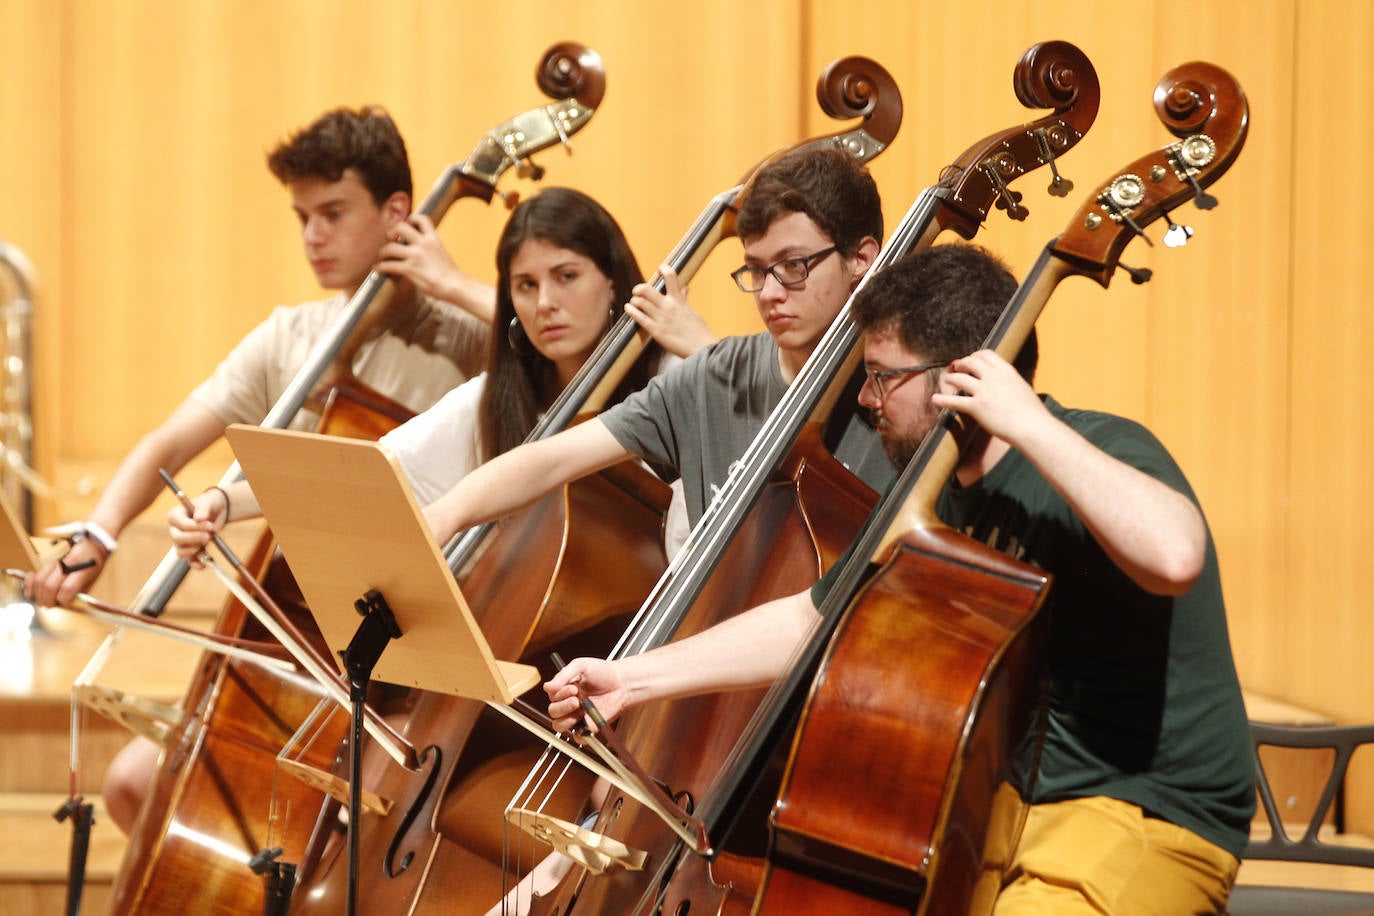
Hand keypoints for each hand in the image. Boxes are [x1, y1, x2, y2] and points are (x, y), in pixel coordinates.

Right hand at [25, 536, 106, 607]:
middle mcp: (68, 564)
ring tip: (43, 601)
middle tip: (49, 605)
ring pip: (41, 580)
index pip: (68, 587)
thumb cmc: (93, 565)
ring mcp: (57, 562)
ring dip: (39, 594)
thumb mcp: (93, 580)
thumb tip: (64, 604)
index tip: (65, 602)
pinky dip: (30, 583)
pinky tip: (30, 592)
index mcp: (83, 570)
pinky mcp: (49, 561)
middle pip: (50, 585)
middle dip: (48, 599)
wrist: (92, 547)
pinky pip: (35, 573)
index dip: (64, 599)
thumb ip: (79, 592)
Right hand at [166, 489, 226, 566]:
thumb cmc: (209, 504)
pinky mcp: (191, 550)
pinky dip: (196, 564)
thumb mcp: (207, 502)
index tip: (209, 526)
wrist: (216, 510)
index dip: (194, 527)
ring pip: (181, 551)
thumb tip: (199, 518)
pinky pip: (189, 560)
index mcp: (175, 515)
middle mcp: (175, 529)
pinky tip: (203, 565)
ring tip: (207, 541)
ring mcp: (182, 541)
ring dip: (195, 549)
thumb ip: (203, 509)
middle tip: (208, 536)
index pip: (180, 524)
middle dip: (194, 538)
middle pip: (177, 538)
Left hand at [376, 215, 467, 301]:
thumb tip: (421, 249)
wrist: (454, 285)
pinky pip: (389, 265)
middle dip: (392, 232)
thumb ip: (431, 247)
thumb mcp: (442, 253)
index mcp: (433, 238)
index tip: (407, 224)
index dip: (411, 219)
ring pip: (390, 247)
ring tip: (383, 256)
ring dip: (383, 252)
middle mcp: (423, 244)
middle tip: (391, 240)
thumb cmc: (450, 273)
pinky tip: (379, 269)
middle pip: (400, 227)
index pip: (421, 219)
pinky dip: (381, 267)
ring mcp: (415, 256)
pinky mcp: (410, 269)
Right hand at [544, 657, 630, 733]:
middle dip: (562, 706)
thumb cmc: (603, 672)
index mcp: (564, 690)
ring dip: (566, 719)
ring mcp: (577, 717)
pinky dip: (578, 733)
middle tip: (576, 699)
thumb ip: (563, 675)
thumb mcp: (581, 666)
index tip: (574, 688)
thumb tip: (546, 687)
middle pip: (553, 712)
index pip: (552, 697)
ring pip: (559, 725)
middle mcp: (568, 704)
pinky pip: (577, 737)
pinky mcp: (588, 727)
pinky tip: (585, 721)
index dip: (560, 694)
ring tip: (579, 709)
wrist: (623, 683)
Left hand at [623, 264, 715, 357]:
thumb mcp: (691, 311)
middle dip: (639, 289)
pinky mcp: (656, 331)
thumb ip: (684, 299)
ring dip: (634, 301)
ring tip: (633, 302)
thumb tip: (685, 288)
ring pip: (640, 302)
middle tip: (637, 291)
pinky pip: (640, 318)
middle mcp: (668, 306)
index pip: (671, 277)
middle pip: (647, 290)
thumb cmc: (699, 331)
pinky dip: (631, 311)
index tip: (660, 269)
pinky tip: (628, 308)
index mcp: (678, 300)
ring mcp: (661, 318)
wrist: (702, 347)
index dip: (664, 269)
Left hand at [932, 349, 1050, 447]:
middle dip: (960, 363)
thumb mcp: (1021, 387)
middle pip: (970, 362)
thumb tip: (1005, 383)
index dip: (975, 356)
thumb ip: (1009, 381)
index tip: (970, 360)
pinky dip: (942, 399)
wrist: (1032, 426)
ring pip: (959, 378)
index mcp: (1006, 370)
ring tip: (946, 380)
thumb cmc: (1031, 412)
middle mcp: (993, 376)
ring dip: (950, 378)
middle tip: (955, 367)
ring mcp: (983, 391)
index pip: (986, 354)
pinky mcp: (976, 407)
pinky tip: (935, 399)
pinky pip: (955, 401)